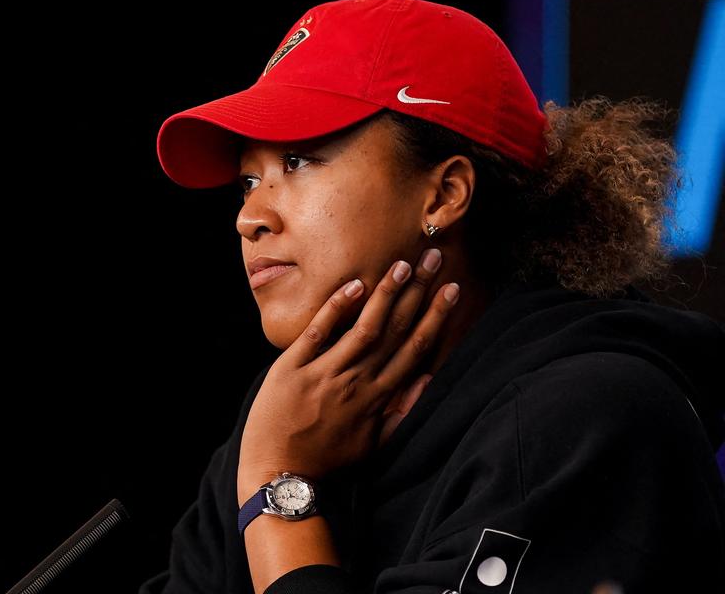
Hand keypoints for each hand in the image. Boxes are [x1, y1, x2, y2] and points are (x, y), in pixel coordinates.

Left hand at [237, 249, 458, 502]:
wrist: (280, 473)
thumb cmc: (327, 460)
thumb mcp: (374, 444)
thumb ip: (402, 412)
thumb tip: (427, 379)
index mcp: (378, 397)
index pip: (415, 348)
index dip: (436, 317)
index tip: (452, 289)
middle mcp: (357, 381)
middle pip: (395, 330)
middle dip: (417, 292)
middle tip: (434, 258)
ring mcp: (325, 373)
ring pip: (363, 328)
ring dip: (385, 295)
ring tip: (402, 264)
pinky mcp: (293, 369)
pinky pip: (318, 333)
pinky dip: (336, 309)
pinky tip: (354, 285)